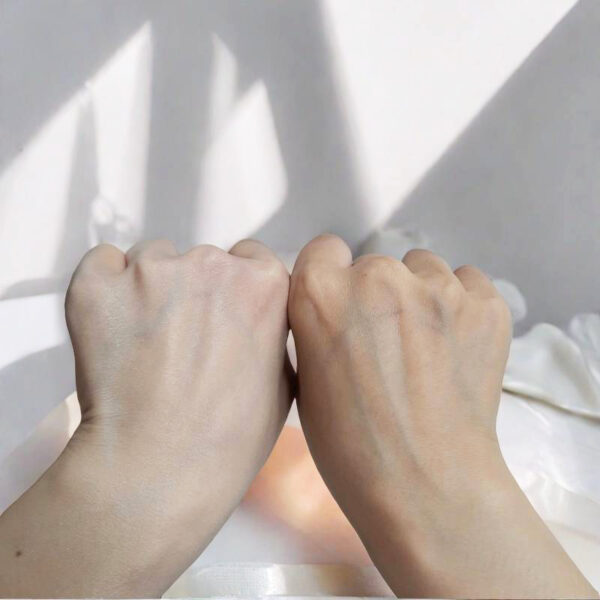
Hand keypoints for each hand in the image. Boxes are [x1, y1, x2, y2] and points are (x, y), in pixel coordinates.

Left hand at [0, 239, 291, 596]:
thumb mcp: (287, 383)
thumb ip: (277, 333)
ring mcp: (152, 270)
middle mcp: (213, 263)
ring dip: (151, 289)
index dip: (237, 286)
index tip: (223, 312)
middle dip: (195, 291)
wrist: (160, 470)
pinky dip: (105, 287)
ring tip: (145, 344)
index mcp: (265, 283)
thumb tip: (261, 322)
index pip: (252, 257)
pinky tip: (112, 327)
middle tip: (182, 341)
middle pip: (203, 259)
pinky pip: (102, 263)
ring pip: (153, 260)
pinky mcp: (98, 285)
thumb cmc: (229, 439)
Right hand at [289, 234, 595, 598]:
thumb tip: (331, 308)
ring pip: (422, 268)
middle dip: (375, 295)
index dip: (330, 278)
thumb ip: (315, 326)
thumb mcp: (305, 379)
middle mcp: (377, 277)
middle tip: (385, 344)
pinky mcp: (485, 304)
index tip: (340, 305)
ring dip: (419, 296)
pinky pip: (467, 282)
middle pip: (374, 264)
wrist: (426, 488)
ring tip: (424, 347)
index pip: (323, 250)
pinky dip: (460, 306)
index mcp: (322, 294)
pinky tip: (455, 346)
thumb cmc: (351, 447)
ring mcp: (436, 288)